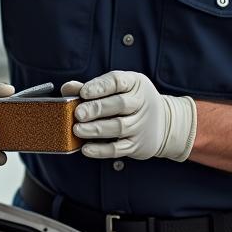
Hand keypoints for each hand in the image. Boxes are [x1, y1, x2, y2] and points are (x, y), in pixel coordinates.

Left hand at [61, 70, 196, 162]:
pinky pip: (118, 149)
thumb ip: (92, 88)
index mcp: (135, 84)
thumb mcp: (119, 88)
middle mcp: (141, 103)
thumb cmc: (133, 101)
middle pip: (119, 105)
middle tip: (78, 113)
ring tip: (77, 129)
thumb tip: (67, 88)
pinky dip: (101, 150)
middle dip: (96, 109)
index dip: (100, 87)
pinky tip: (86, 148)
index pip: (117, 82)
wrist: (164, 124)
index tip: (83, 92)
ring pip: (118, 127)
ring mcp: (140, 125)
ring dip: (96, 129)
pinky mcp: (137, 145)